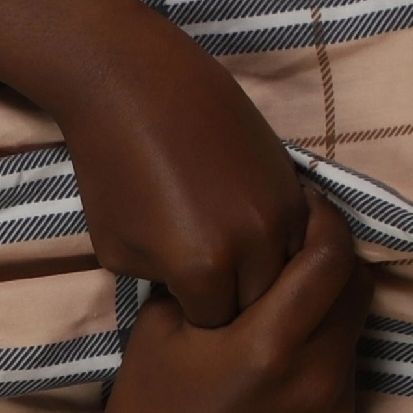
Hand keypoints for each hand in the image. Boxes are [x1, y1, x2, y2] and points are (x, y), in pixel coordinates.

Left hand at [54, 30, 315, 326]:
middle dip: (232, 301)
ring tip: (228, 254)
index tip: (180, 299)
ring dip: (261, 272)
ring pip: (288, 272)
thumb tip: (197, 299)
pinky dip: (277, 240)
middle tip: (203, 279)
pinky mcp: (293, 182)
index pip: (216, 326)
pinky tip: (245, 225)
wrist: (135, 86)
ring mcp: (280, 212)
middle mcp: (252, 246)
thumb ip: (164, 287)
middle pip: (259, 306)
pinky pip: (299, 235)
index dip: (195, 317)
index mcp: (203, 269)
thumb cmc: (112, 169)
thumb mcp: (118, 250)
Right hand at [68, 187, 373, 412]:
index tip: (309, 204)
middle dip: (336, 259)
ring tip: (288, 306)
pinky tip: (282, 364)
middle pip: (359, 291)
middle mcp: (316, 378)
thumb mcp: (163, 325)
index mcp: (269, 344)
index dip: (328, 221)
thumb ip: (215, 278)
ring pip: (354, 333)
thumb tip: (246, 235)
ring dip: (331, 309)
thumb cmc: (149, 405)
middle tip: (303, 244)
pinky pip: (346, 378)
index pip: (331, 260)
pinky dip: (324, 357)